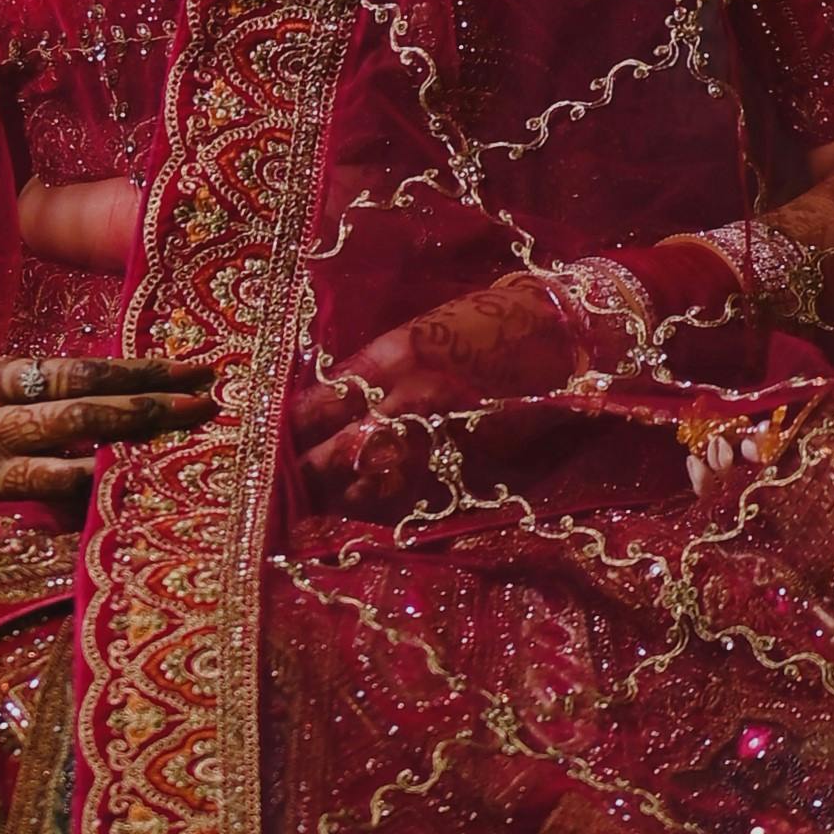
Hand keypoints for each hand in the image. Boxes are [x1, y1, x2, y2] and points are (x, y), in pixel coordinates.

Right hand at [0, 350, 219, 512]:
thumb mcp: (11, 381)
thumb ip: (62, 384)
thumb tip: (144, 382)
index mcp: (5, 376)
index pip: (81, 371)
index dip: (139, 371)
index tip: (192, 370)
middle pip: (82, 413)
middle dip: (147, 408)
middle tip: (203, 405)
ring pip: (68, 464)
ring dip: (127, 456)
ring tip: (179, 448)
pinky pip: (55, 504)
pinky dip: (95, 496)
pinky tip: (136, 492)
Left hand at [286, 267, 618, 502]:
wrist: (565, 334)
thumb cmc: (487, 322)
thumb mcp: (420, 332)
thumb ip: (373, 371)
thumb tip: (325, 402)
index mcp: (396, 356)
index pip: (322, 404)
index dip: (289, 429)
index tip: (268, 438)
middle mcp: (414, 401)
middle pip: (337, 454)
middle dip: (305, 473)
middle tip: (279, 486)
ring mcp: (443, 441)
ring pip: (370, 486)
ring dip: (337, 498)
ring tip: (311, 505)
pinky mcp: (470, 468)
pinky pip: (413, 501)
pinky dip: (383, 509)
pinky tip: (362, 511)